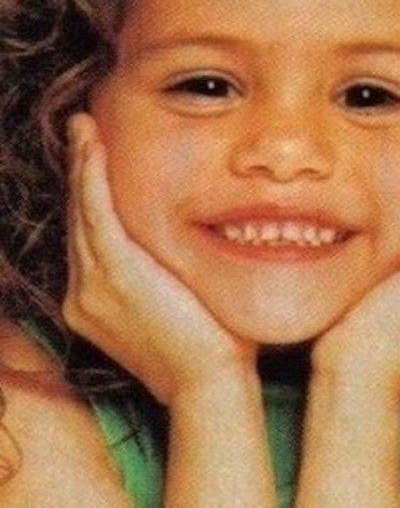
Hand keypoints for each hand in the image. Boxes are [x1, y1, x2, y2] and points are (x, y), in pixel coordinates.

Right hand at [64, 112, 258, 406]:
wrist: (209, 381)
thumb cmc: (205, 342)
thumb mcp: (174, 300)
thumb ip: (162, 269)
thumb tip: (179, 240)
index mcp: (93, 301)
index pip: (89, 233)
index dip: (90, 193)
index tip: (97, 157)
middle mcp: (83, 293)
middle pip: (81, 217)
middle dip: (81, 171)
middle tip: (84, 130)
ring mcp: (92, 284)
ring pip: (84, 209)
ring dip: (83, 163)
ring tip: (84, 127)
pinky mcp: (115, 272)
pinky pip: (97, 211)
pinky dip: (92, 175)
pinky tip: (93, 145)